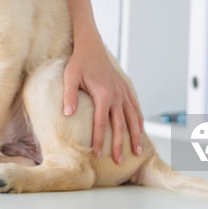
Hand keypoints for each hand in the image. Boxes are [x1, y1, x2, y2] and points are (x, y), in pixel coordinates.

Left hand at [62, 34, 143, 163]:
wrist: (92, 46)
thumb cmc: (79, 62)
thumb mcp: (70, 77)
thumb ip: (69, 96)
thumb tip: (67, 114)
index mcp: (103, 95)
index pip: (101, 123)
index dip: (100, 140)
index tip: (97, 154)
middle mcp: (117, 95)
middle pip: (120, 125)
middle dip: (120, 145)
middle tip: (119, 162)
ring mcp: (123, 92)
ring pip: (133, 118)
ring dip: (135, 135)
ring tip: (137, 151)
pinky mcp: (126, 88)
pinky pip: (135, 107)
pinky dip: (139, 120)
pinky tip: (140, 130)